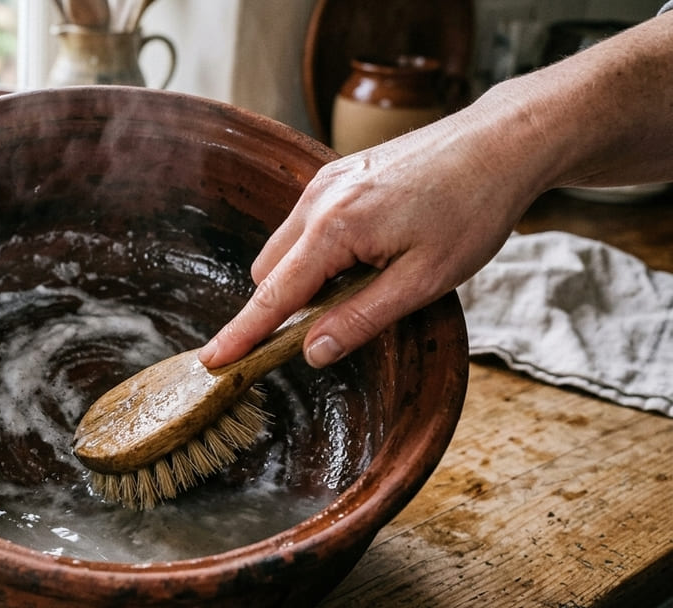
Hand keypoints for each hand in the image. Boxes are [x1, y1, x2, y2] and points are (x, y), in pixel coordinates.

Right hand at [197, 11, 672, 370]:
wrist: (501, 142)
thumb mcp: (423, 280)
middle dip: (286, 306)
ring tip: (371, 279)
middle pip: (269, 272)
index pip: (273, 296)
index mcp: (335, 228)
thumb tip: (311, 352)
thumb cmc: (472, 209)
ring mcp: (325, 182)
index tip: (210, 362)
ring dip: (306, 278)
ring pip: (286, 248)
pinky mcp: (338, 174)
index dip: (242, 334)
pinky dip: (319, 252)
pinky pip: (305, 225)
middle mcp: (318, 200)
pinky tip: (370, 252)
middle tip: (340, 321)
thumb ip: (361, 318)